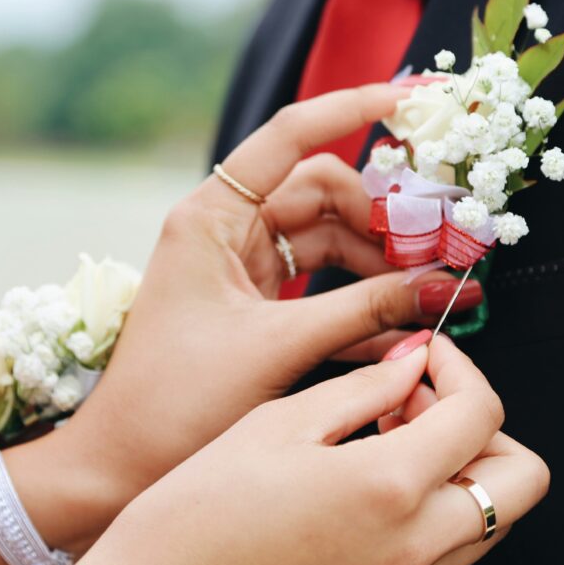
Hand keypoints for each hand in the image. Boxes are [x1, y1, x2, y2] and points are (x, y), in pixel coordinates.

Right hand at [19, 334, 548, 564]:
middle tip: (422, 400)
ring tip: (389, 436)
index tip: (427, 354)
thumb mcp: (276, 426)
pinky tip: (370, 479)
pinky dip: (433, 505)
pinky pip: (446, 551)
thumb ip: (361, 390)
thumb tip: (411, 366)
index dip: (462, 366)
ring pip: (491, 520)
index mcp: (389, 488)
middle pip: (522, 480)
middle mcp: (414, 547)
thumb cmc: (193, 521)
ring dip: (463, 466)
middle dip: (486, 426)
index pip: (483, 413)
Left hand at [46, 85, 483, 544]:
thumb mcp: (278, 347)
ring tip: (427, 293)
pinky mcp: (255, 303)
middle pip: (324, 193)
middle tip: (437, 250)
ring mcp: (242, 265)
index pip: (290, 136)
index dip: (353, 108)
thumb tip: (443, 286)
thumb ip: (366, 311)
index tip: (412, 99)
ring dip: (379, 264)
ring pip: (329, 239)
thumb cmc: (176, 401)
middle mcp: (226, 229)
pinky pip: (320, 283)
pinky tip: (399, 325)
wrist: (120, 464)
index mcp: (212, 216)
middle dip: (383, 218)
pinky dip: (359, 299)